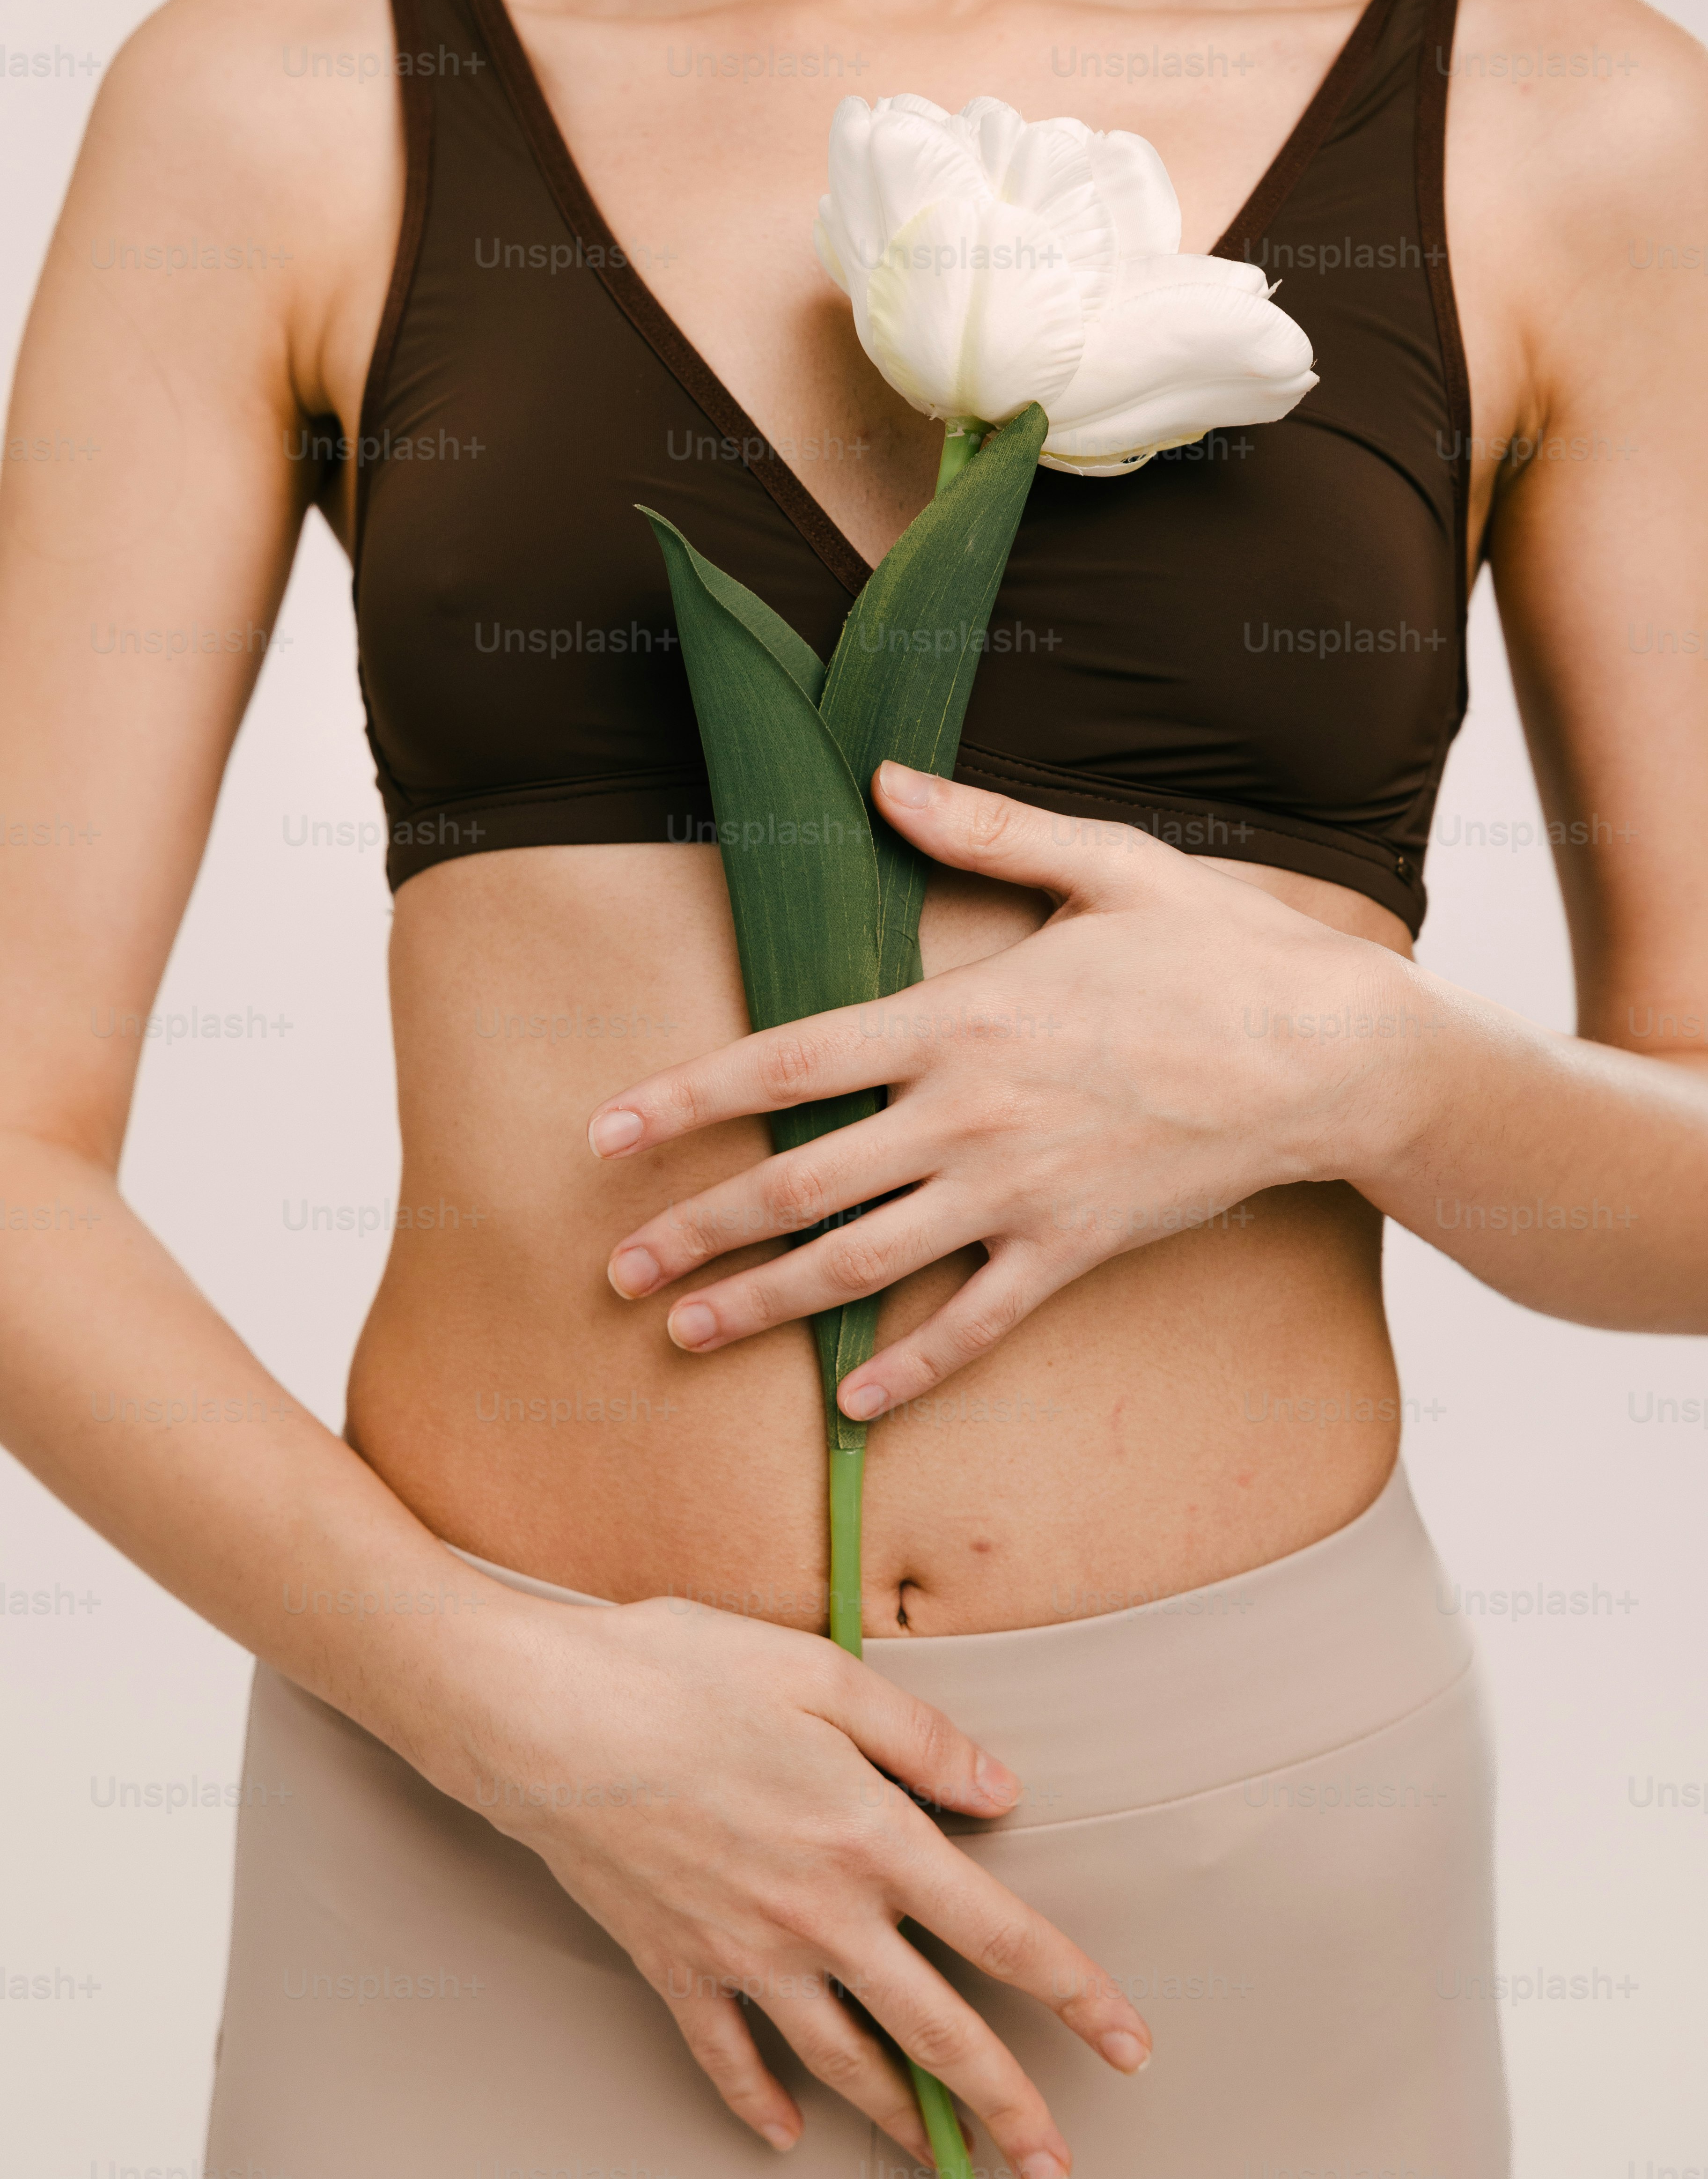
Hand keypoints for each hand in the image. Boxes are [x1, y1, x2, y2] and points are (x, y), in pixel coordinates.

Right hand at [450, 1588, 1147, 2178]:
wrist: (543, 1718)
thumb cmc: (679, 1674)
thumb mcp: (819, 1673)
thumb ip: (920, 1738)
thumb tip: (1000, 1790)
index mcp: (870, 1836)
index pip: (1001, 1935)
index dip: (1076, 1996)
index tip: (1128, 2046)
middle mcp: (819, 1914)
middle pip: (937, 2032)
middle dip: (1008, 2108)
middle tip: (1055, 2168)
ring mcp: (744, 1953)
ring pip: (845, 2063)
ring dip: (905, 2123)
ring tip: (949, 2166)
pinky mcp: (674, 1966)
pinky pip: (728, 2059)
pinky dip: (760, 2104)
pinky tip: (785, 2135)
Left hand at [591, 764, 1431, 1418]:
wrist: (1333, 1053)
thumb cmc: (1219, 949)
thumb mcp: (1104, 863)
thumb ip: (981, 827)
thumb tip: (881, 776)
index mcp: (959, 1018)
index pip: (786, 1063)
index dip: (685, 1101)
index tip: (604, 1134)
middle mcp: (970, 1114)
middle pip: (801, 1182)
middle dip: (696, 1229)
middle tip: (616, 1270)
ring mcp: (1021, 1192)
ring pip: (864, 1263)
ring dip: (764, 1304)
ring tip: (684, 1333)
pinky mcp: (1077, 1249)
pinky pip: (977, 1323)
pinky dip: (911, 1365)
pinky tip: (850, 1401)